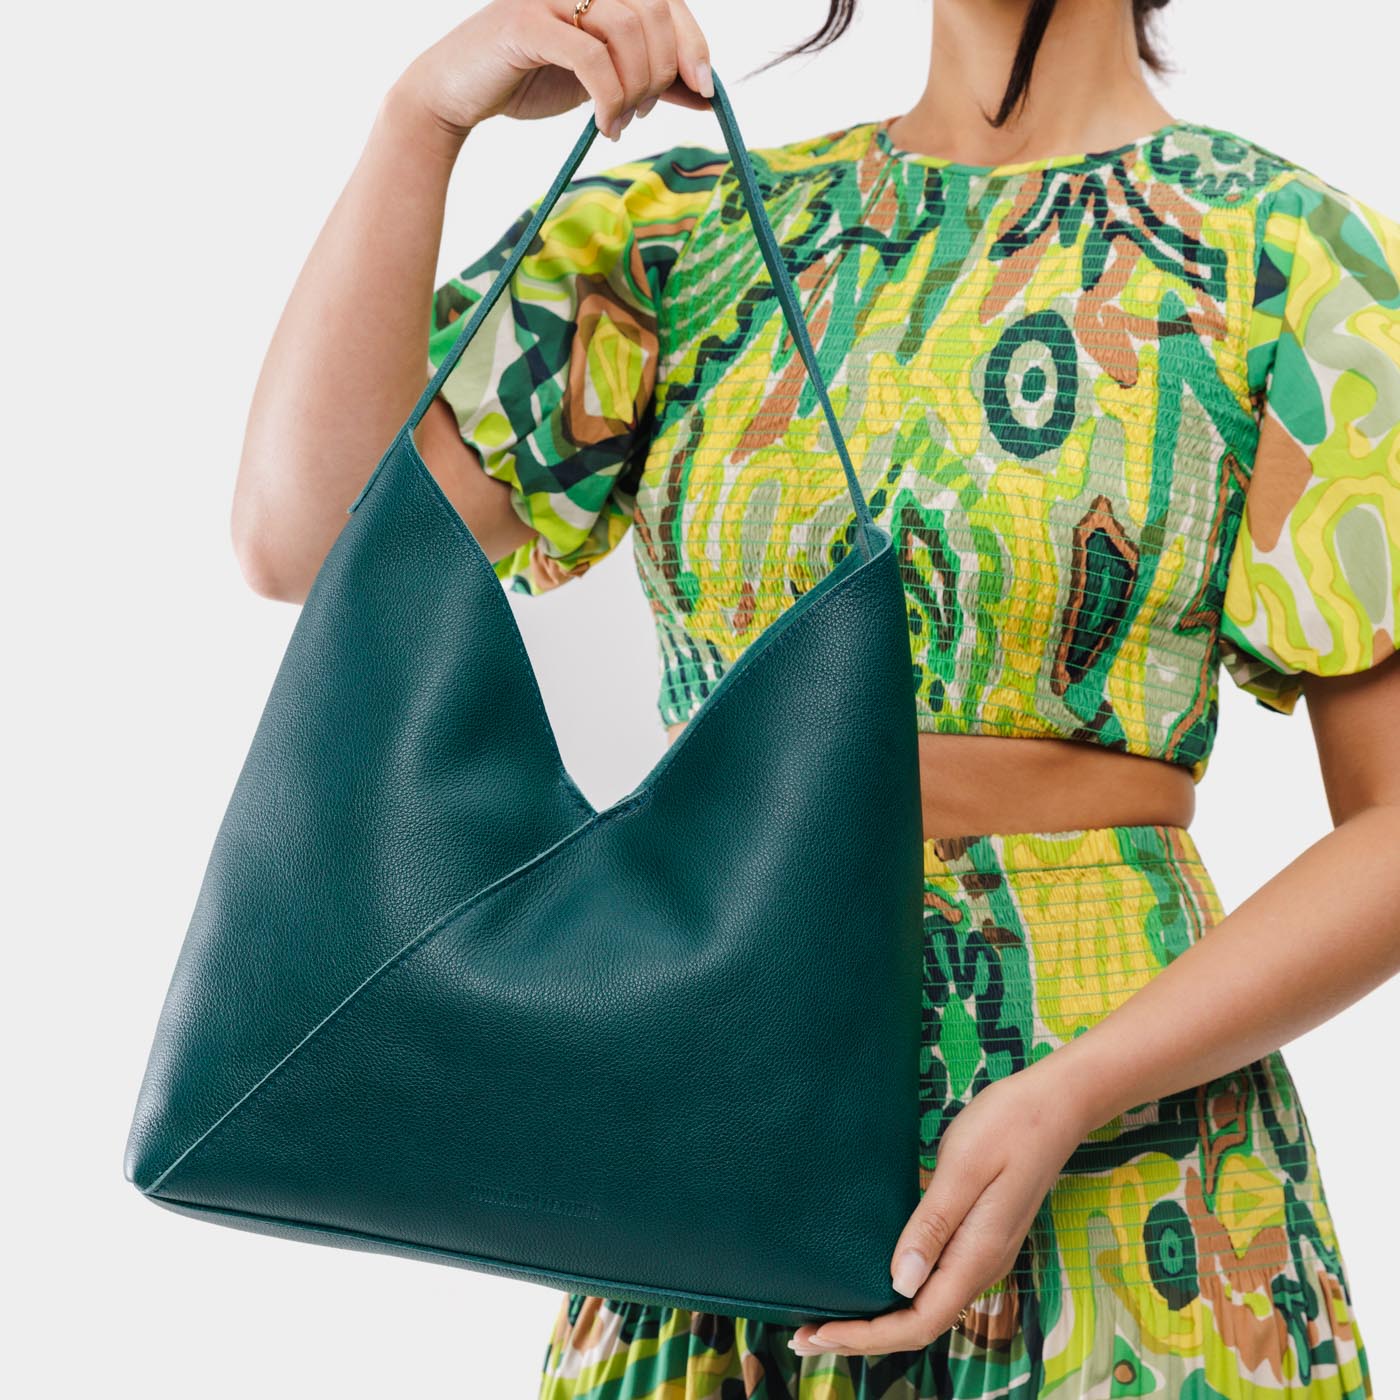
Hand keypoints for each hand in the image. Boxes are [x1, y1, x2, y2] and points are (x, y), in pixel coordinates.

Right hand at [393, 0, 713, 149]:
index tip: (705, 90)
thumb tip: (706, 95)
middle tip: (645, 113)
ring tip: (618, 124)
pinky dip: (609, 98)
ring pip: (627, 31)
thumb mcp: (604, 79)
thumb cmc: (529, 80)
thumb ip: (651, 79)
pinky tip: (605, 126)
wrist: (457, 93)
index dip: (694, 42)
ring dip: (635, 90)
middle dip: (663, 72)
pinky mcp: (527, 22)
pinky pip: (591, 57)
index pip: (667, 0)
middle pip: (654, 12)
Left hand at [790, 1062, 1091, 1357]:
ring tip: (830, 1315)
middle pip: (918, 1323)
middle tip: (806, 1335)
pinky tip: (873, 1277)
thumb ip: (932, 1226)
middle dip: (863, 1336)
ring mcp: (981, 1252)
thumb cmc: (1009, 1126)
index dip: (867, 1336)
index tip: (819, 1333)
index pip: (918, 1321)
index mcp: (977, 1255)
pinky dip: (898, 1290)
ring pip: (926, 1305)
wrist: (1057, 1105)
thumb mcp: (963, 1169)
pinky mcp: (977, 1235)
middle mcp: (980, 1265)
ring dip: (879, 1317)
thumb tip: (898, 1282)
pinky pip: (934, 1280)